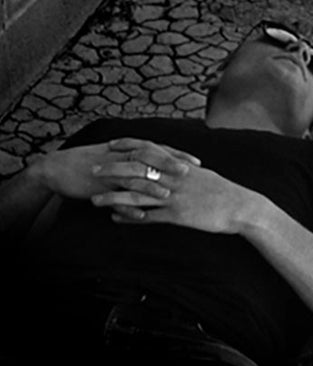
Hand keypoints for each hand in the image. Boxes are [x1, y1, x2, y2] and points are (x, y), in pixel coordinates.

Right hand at [32, 138, 198, 202]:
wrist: (61, 167)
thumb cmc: (93, 161)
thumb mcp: (118, 156)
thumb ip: (139, 159)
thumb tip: (162, 162)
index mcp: (130, 149)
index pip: (160, 150)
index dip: (178, 155)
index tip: (197, 162)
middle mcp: (123, 157)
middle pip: (151, 159)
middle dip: (170, 165)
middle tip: (190, 173)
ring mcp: (111, 171)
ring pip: (134, 177)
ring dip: (151, 186)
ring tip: (168, 195)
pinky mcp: (98, 185)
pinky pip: (116, 196)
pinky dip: (128, 206)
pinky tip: (140, 216)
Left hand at [91, 156, 253, 234]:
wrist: (239, 206)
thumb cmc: (223, 190)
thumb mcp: (203, 174)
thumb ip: (185, 168)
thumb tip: (173, 164)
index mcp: (180, 163)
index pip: (150, 149)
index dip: (129, 146)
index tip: (111, 144)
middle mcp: (174, 176)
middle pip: (138, 169)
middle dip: (113, 169)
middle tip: (93, 169)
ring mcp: (174, 196)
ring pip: (137, 194)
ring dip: (113, 197)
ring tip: (94, 201)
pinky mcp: (176, 216)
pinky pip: (148, 217)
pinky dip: (129, 218)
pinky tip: (115, 220)